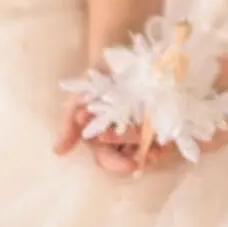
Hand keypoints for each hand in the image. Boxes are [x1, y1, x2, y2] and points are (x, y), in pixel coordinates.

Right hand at [53, 94, 170, 173]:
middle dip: (138, 157)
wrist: (114, 61)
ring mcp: (139, 131)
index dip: (117, 164)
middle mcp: (120, 140)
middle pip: (129, 155)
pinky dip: (166, 139)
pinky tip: (169, 140)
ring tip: (161, 151)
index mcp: (100, 141)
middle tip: (149, 157)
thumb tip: (57, 151)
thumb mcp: (78, 101)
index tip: (130, 165)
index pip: (107, 158)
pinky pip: (161, 135)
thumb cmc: (94, 84)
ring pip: (146, 149)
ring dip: (154, 152)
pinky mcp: (155, 120)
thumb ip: (68, 125)